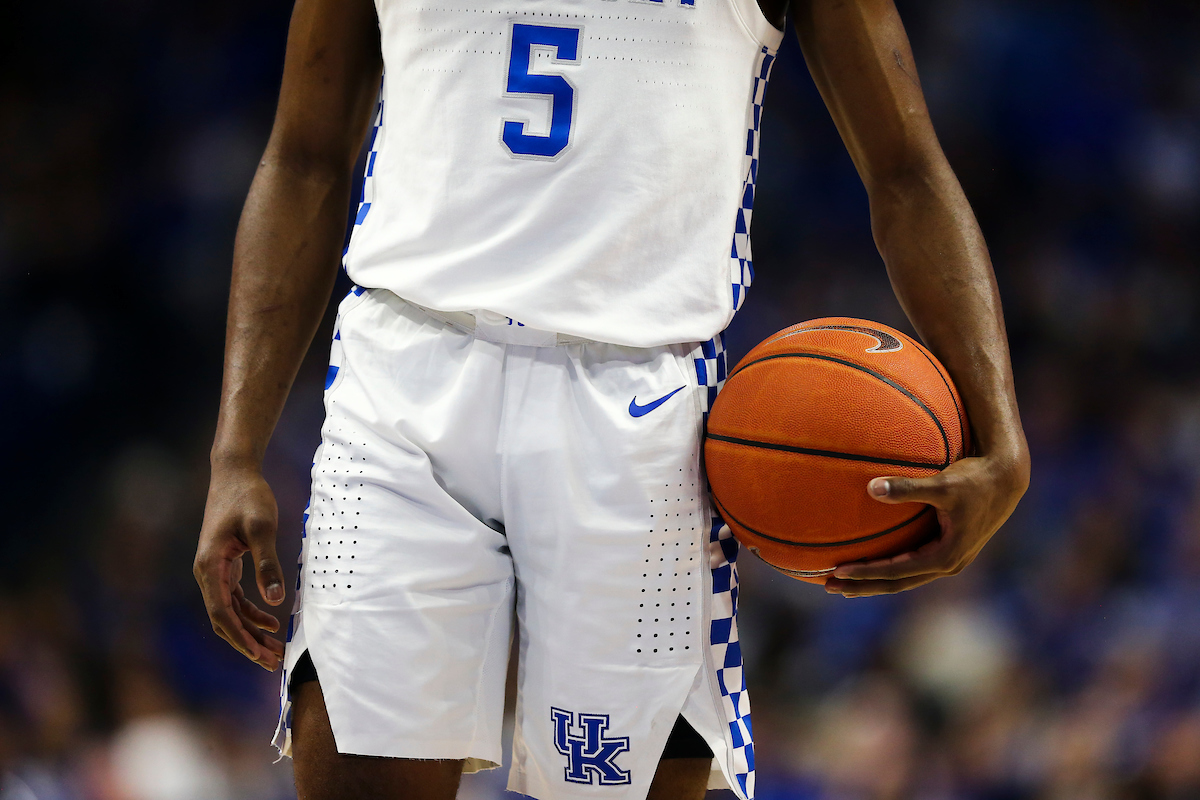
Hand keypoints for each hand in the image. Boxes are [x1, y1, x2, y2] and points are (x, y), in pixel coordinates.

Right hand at [193, 463, 286, 669]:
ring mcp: (214, 570)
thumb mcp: (262, 528)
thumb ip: (268, 563)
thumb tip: (276, 599)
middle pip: (224, 619)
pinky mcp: (225, 565)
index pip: (221, 613)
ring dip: (251, 631)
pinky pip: (235, 598)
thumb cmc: (248, 496)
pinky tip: (271, 621)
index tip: (259, 655)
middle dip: (247, 643)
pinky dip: (251, 612)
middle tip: (272, 663)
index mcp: (209, 566)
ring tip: (275, 650)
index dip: (240, 637)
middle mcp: (206, 572)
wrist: (235, 473)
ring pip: (230, 612)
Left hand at [823, 451, 1028, 596]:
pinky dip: (887, 568)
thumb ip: (907, 487)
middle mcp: (946, 565)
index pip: (895, 572)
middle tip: (828, 586)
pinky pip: (909, 566)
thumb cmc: (974, 479)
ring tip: (841, 581)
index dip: (865, 573)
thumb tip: (871, 487)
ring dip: (872, 581)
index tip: (837, 572)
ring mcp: (947, 561)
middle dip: (862, 586)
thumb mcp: (942, 484)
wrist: (1006, 478)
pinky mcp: (946, 551)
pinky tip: (868, 561)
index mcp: (945, 557)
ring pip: (903, 579)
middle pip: (896, 584)